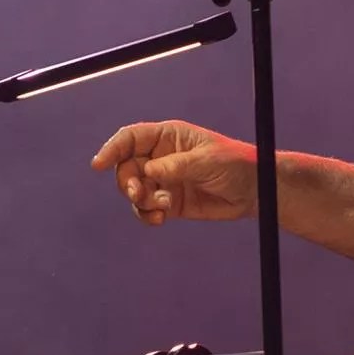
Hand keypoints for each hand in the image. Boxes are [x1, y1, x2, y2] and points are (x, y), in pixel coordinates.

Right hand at [90, 120, 258, 224]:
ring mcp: (164, 180)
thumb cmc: (235, 165)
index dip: (112, 149)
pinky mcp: (170, 202)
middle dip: (126, 181)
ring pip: (133, 190)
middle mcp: (161, 157)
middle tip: (136, 193)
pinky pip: (146, 209)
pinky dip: (147, 215)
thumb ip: (176, 166)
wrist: (255, 191)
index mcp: (169, 137)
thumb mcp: (207, 161)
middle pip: (126, 167)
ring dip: (139, 200)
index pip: (131, 138)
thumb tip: (148, 171)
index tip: (98, 164)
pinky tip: (161, 218)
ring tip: (162, 206)